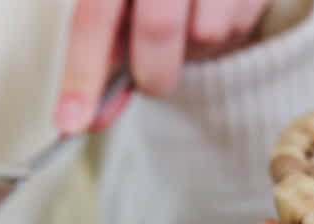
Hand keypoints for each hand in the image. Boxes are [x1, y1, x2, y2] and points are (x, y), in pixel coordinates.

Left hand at [56, 0, 270, 132]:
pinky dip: (226, 31)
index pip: (92, 19)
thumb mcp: (121, 10)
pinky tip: (218, 10)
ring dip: (195, 50)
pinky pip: (240, 24)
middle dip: (153, 74)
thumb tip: (90, 118)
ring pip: (207, 33)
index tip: (73, 123)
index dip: (82, 75)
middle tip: (152, 83)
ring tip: (189, 27)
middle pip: (158, 28)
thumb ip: (105, 61)